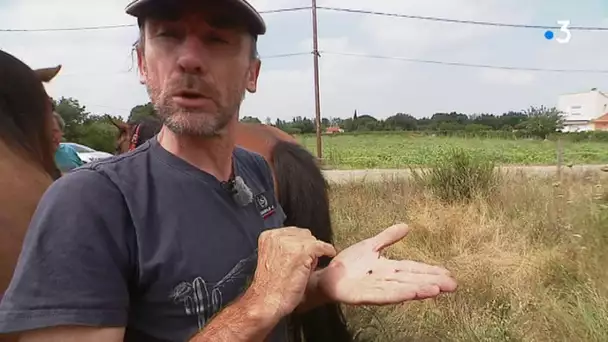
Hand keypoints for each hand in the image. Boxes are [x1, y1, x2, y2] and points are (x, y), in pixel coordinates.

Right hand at [249, 227, 335, 318]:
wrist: (267, 301)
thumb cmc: (270, 287)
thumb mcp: (272, 259)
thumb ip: (284, 248)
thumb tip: (303, 245)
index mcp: (268, 236)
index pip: (292, 231)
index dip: (301, 243)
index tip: (306, 250)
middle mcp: (277, 236)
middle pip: (303, 234)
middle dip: (307, 246)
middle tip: (306, 262)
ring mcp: (289, 243)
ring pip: (312, 240)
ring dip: (314, 252)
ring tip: (307, 267)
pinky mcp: (301, 252)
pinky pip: (321, 246)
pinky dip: (327, 250)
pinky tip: (329, 254)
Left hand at [318, 224, 456, 304]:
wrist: (327, 276)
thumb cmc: (348, 264)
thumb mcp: (370, 245)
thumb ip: (388, 237)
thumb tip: (407, 226)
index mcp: (389, 268)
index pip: (414, 268)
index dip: (430, 271)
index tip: (449, 274)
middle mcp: (386, 279)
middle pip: (413, 280)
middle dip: (432, 282)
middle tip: (453, 285)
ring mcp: (377, 288)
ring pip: (402, 289)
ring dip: (419, 289)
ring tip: (436, 290)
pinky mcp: (364, 296)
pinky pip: (383, 295)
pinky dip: (397, 294)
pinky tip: (410, 293)